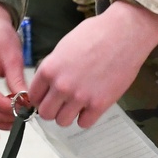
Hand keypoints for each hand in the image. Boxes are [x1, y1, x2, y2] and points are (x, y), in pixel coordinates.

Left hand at [29, 1, 157, 128]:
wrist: (124, 33)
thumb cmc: (96, 34)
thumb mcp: (64, 46)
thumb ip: (54, 67)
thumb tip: (49, 83)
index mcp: (49, 69)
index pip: (33, 96)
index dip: (40, 97)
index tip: (48, 96)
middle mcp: (61, 86)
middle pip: (45, 113)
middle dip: (52, 109)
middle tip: (62, 102)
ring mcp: (80, 97)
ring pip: (62, 122)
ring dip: (68, 115)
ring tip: (77, 105)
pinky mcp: (100, 104)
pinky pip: (84, 123)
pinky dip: (86, 117)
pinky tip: (91, 106)